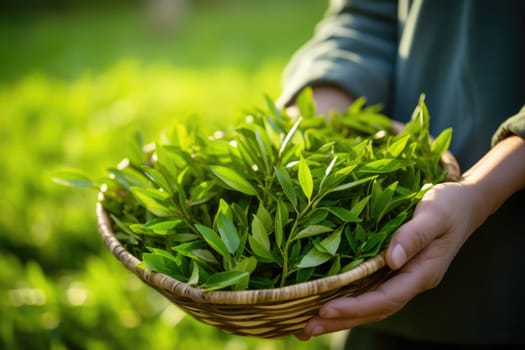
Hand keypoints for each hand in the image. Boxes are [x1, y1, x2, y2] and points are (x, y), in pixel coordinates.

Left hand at [295, 181, 486, 339]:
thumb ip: (414, 235)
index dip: (356, 306)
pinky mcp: (395, 270)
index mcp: (423, 272)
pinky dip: (348, 300)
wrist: (465, 204)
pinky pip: (369, 290)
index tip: (326, 309)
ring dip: (341, 316)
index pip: (386, 298)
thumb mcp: (435, 213)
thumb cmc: (450, 204)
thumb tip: (393, 259)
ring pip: (370, 305)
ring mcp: (403, 278)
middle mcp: (411, 281)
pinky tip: (326, 301)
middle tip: (305, 327)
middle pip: (375, 309)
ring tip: (306, 324)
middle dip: (341, 320)